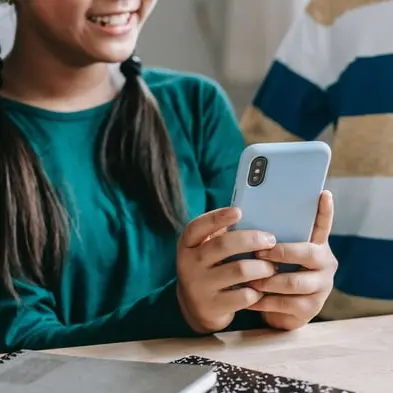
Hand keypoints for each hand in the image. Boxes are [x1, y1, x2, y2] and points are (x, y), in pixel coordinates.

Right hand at [176, 207, 276, 333]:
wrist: (195, 306)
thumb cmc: (209, 268)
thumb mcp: (206, 250)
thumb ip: (221, 235)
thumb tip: (255, 218)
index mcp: (187, 245)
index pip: (198, 226)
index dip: (217, 217)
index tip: (239, 211)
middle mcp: (188, 264)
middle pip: (224, 245)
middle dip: (253, 239)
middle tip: (270, 240)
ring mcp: (199, 287)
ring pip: (239, 270)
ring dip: (262, 267)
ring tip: (272, 266)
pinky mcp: (211, 307)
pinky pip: (244, 295)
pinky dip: (258, 290)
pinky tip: (263, 288)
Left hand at [248, 191, 337, 329]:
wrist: (279, 311)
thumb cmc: (274, 273)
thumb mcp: (273, 255)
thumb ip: (269, 240)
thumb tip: (242, 216)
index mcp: (316, 245)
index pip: (323, 225)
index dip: (324, 211)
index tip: (323, 193)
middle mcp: (325, 264)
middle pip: (308, 254)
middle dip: (280, 253)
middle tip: (258, 253)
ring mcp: (321, 287)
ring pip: (294, 282)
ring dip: (267, 280)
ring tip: (249, 279)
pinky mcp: (312, 309)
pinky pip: (285, 304)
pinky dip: (264, 300)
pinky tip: (250, 298)